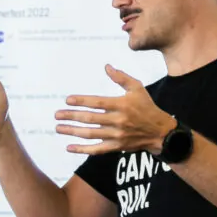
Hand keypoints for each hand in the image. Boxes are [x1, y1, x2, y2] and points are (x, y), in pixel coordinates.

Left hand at [55, 65, 175, 154]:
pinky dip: (82, 150)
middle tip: (57, 115)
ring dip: (72, 131)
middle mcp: (118, 121)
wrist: (160, 132)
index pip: (97, 103)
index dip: (81, 101)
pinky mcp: (116, 147)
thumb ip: (121, 77)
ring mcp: (116, 136)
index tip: (67, 100)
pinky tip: (69, 147)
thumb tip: (106, 67)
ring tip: (58, 127)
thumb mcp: (137, 88)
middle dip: (71, 116)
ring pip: (90, 134)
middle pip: (90, 119)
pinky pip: (96, 149)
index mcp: (122, 105)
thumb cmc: (147, 107)